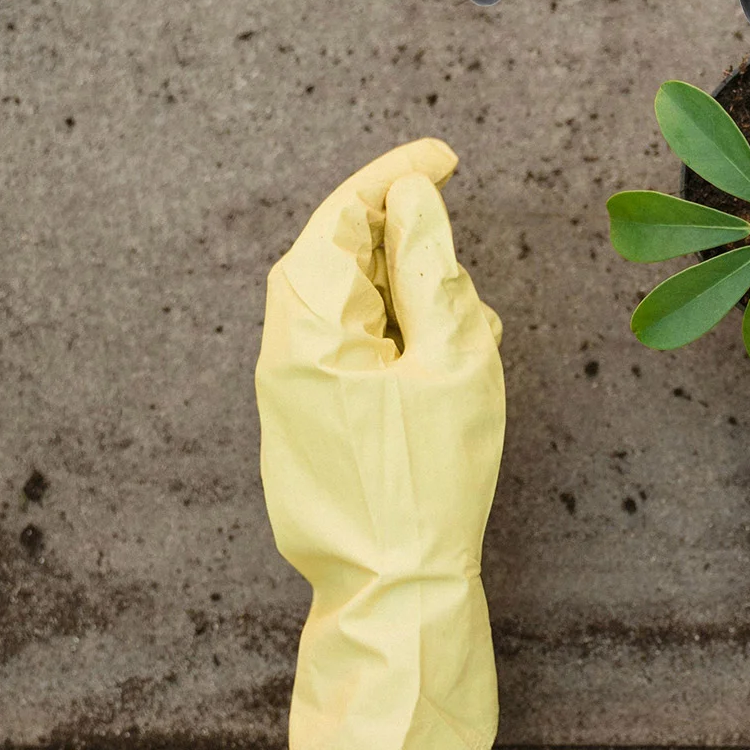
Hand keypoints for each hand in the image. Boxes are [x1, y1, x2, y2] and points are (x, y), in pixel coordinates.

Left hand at [256, 139, 504, 749]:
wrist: (394, 593)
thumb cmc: (430, 482)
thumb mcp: (454, 361)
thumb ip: (432, 268)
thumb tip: (413, 197)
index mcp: (310, 325)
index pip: (343, 217)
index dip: (395, 175)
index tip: (444, 156)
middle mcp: (282, 349)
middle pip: (338, 258)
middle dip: (406, 248)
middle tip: (465, 275)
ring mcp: (287, 390)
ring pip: (348, 308)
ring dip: (408, 304)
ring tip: (467, 341)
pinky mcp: (303, 424)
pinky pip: (345, 354)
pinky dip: (394, 345)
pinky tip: (439, 375)